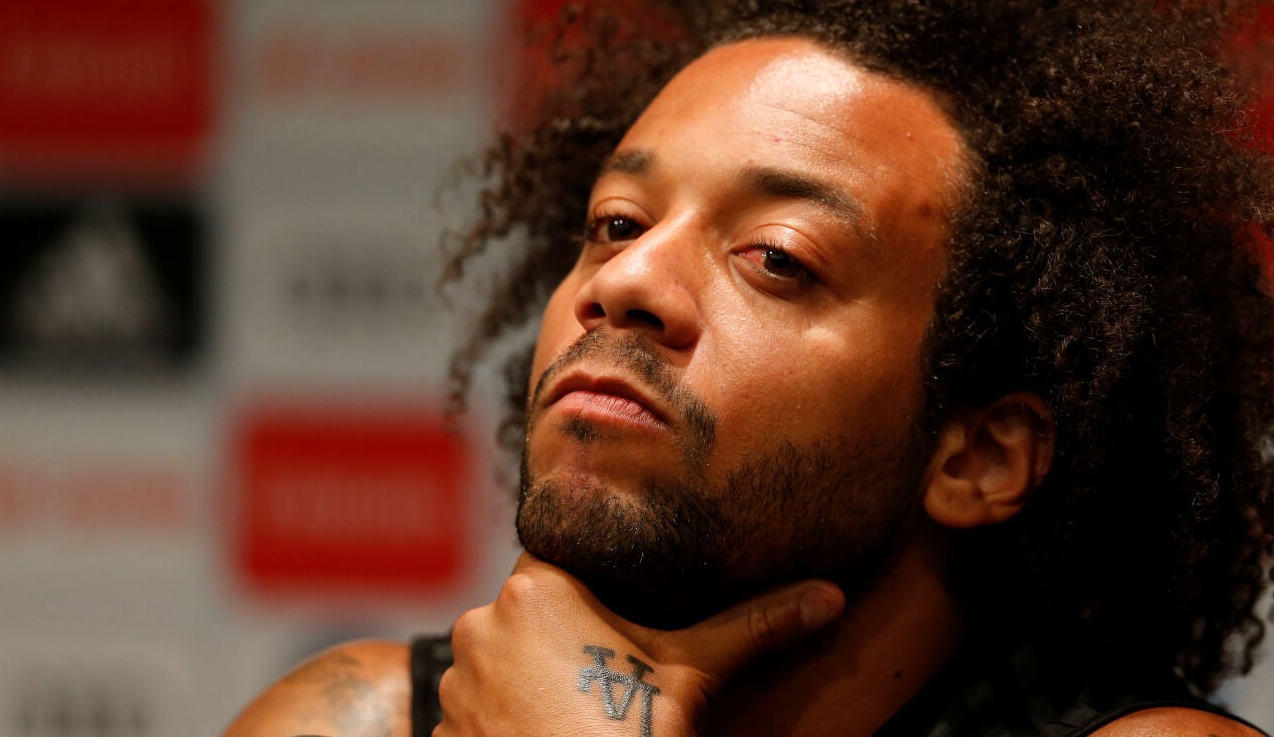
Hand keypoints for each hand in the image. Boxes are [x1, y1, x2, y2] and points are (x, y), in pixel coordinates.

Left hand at [434, 554, 844, 736]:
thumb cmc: (630, 734)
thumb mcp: (695, 672)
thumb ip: (756, 624)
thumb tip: (830, 596)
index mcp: (537, 588)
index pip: (557, 554)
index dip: (587, 580)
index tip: (611, 606)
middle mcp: (481, 623)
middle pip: (526, 610)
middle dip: (560, 634)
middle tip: (604, 666)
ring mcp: (456, 682)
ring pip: (496, 660)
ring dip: (525, 676)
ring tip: (575, 704)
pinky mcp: (443, 731)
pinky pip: (473, 711)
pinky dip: (502, 721)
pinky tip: (544, 734)